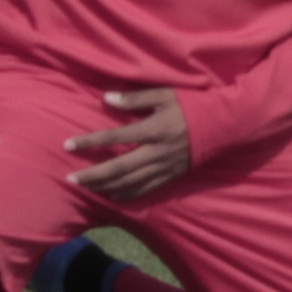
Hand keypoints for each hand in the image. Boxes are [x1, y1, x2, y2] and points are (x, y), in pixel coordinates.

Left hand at [61, 85, 195, 198]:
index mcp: (153, 129)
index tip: (68, 145)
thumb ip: (135, 98)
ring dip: (105, 186)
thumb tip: (106, 98)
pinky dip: (127, 194)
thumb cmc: (192, 106)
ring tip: (85, 188)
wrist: (223, 126)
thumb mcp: (165, 95)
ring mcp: (165, 167)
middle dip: (93, 175)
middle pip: (119, 168)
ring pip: (130, 182)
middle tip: (71, 179)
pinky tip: (111, 195)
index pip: (114, 137)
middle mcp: (157, 152)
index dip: (89, 141)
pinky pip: (146, 188)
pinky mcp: (172, 176)